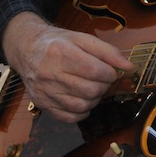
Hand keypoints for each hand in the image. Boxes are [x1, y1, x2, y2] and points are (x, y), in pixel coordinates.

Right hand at [2, 12, 135, 122]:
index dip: (110, 74)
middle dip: (104, 86)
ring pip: (81, 105)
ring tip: (93, 88)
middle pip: (89, 90)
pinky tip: (83, 100)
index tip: (112, 72)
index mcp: (61, 53)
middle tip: (103, 80)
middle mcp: (50, 73)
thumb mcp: (82, 38)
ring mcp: (44, 91)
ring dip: (95, 99)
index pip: (95, 70)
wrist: (27, 49)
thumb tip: (128, 67)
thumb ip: (107, 51)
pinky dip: (82, 111)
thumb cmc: (58, 43)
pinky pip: (69, 117)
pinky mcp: (42, 104)